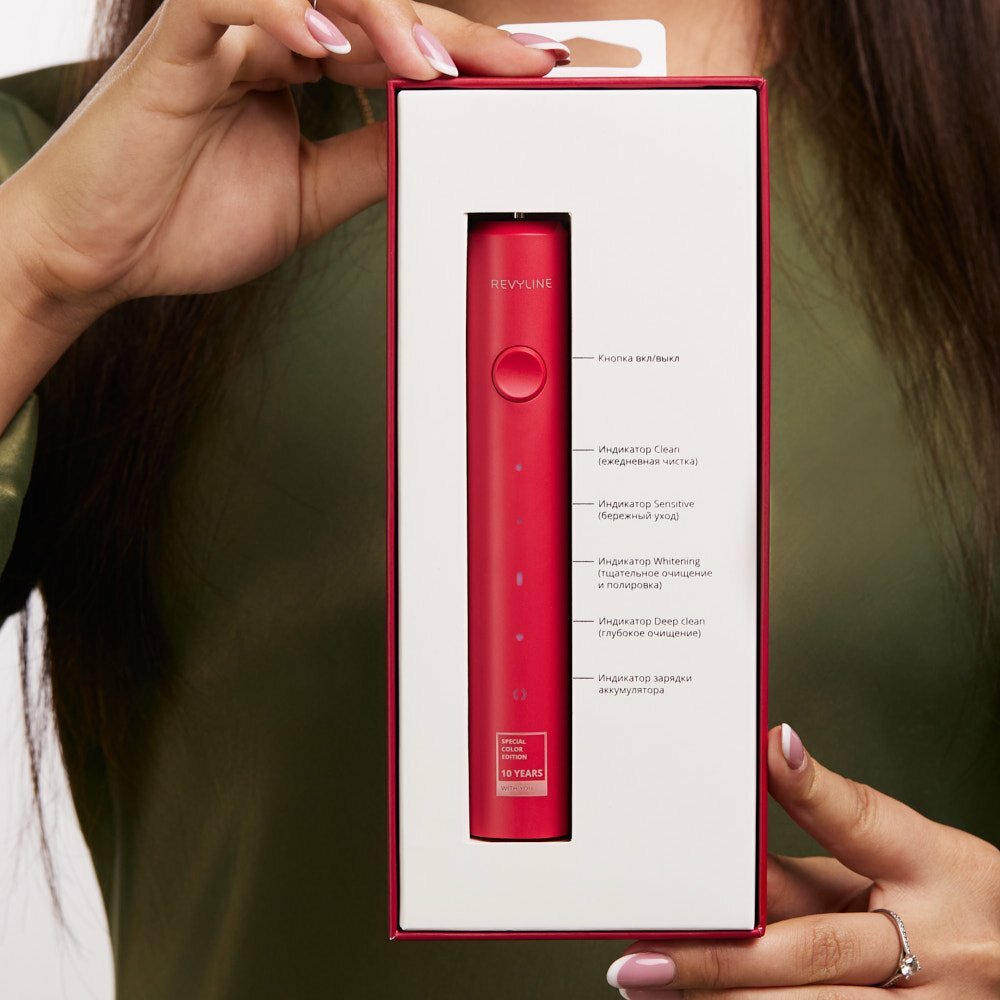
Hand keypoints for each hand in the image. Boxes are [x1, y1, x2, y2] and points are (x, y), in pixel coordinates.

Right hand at [0, 0, 559, 331]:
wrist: (97, 255)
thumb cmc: (184, 221)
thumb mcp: (311, 196)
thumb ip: (372, 160)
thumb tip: (438, 141)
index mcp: (302, 69)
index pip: (400, 47)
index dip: (470, 58)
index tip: (536, 76)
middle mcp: (272, 37)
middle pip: (380, 8)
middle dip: (460, 35)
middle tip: (529, 62)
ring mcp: (226, 32)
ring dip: (388, 20)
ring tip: (437, 67)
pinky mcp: (176, 42)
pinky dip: (286, 15)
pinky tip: (332, 45)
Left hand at [605, 724, 999, 997]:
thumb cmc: (957, 905)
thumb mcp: (904, 862)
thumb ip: (818, 851)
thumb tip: (741, 815)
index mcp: (934, 868)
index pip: (865, 822)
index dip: (812, 789)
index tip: (770, 750)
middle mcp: (937, 943)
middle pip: (819, 946)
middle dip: (723, 954)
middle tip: (644, 953)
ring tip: (654, 990)